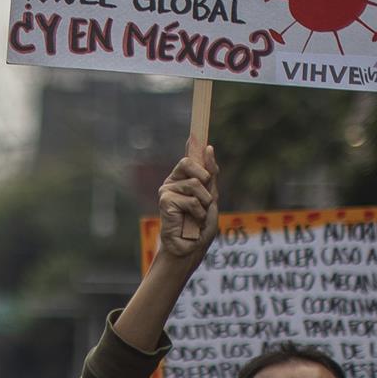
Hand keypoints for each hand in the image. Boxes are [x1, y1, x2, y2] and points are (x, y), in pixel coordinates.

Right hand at [156, 139, 219, 260]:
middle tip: (205, 199)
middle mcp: (173, 182)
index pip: (190, 157)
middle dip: (204, 180)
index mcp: (184, 179)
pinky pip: (191, 199)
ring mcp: (167, 190)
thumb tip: (208, 147)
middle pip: (189, 163)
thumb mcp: (211, 195)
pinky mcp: (164, 201)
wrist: (190, 247)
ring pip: (195, 184)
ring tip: (197, 215)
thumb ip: (211, 173)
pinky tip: (190, 221)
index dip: (192, 144)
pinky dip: (197, 212)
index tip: (195, 131)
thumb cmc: (200, 225)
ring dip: (204, 203)